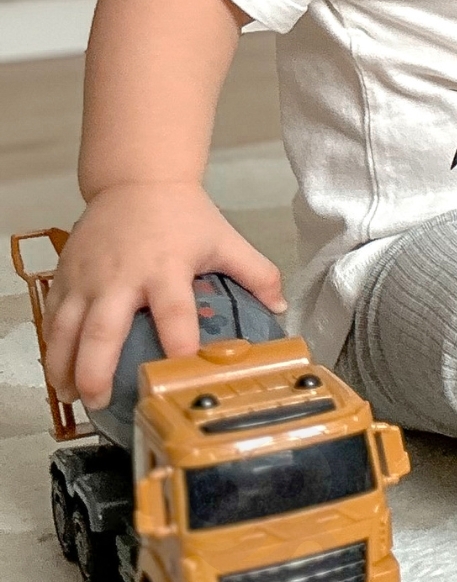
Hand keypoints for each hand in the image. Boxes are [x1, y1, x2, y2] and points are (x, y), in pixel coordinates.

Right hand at [43, 181, 286, 408]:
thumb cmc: (184, 216)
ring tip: (71, 397)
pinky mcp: (65, 274)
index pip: (173, 311)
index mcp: (167, 268)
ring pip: (65, 328)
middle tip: (99, 401)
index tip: (180, 372)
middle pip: (103, 329)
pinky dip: (50, 345)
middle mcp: (121, 276)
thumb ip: (258, 274)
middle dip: (97, 369)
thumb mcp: (226, 240)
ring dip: (63, 366)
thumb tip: (281, 310)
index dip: (178, 343)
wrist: (137, 181)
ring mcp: (87, 277)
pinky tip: (56, 370)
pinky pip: (52, 316)